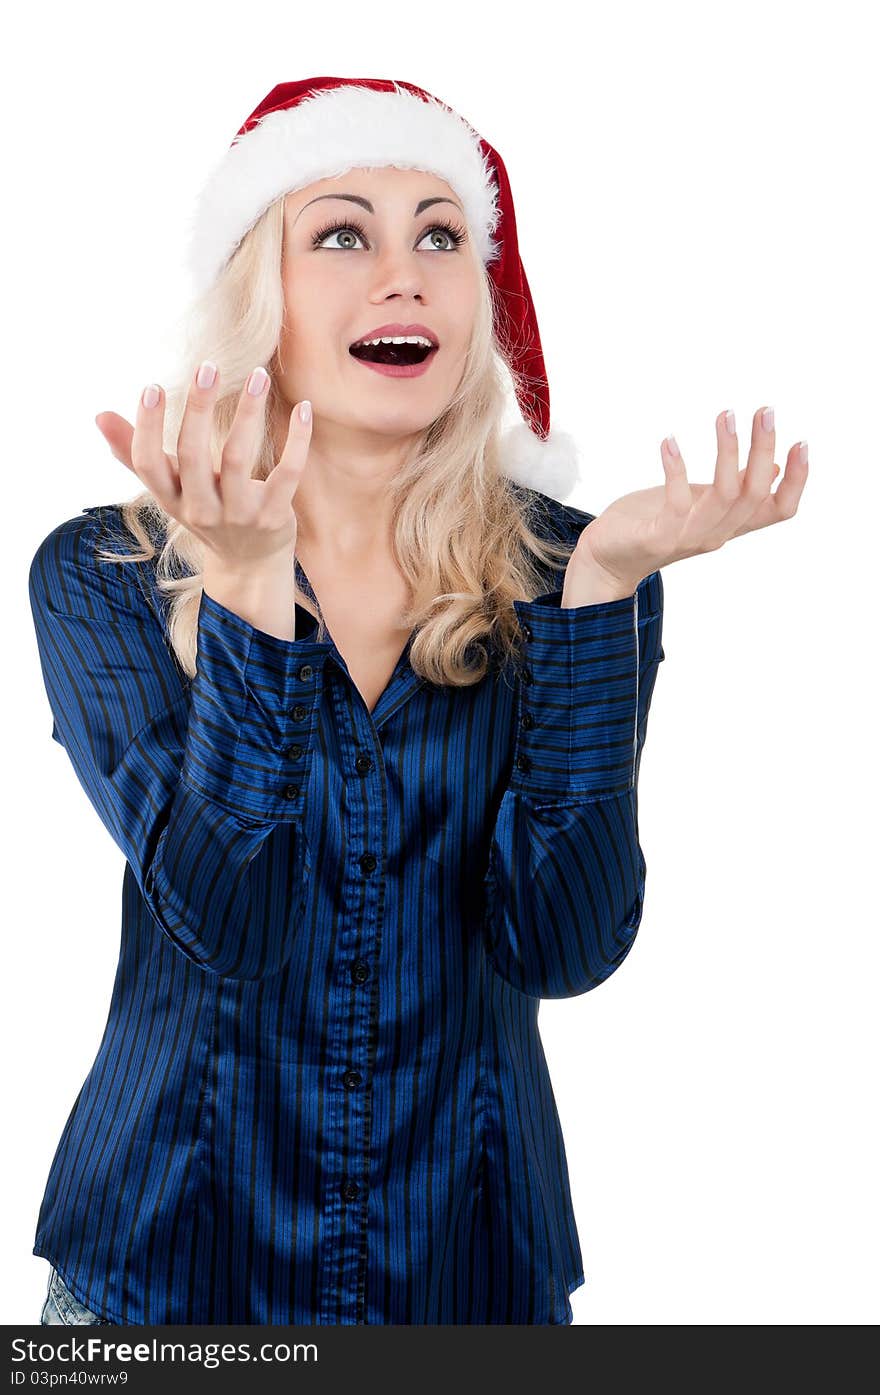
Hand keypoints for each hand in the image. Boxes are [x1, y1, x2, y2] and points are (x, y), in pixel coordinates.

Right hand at [94, 363, 312, 570]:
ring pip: (238, 456)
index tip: (151, 388)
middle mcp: (201, 509)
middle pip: (192, 455)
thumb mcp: (169, 490)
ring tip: (257, 375)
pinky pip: (287, 473)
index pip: (148, 464)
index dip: (146, 428)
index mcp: (172, 498)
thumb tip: (100, 416)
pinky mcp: (274, 515)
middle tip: (207, 367)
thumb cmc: (205, 513)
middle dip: (197, 408)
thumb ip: (134, 454)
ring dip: (248, 412)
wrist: (250, 565)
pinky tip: (303, 410)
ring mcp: (239, 514)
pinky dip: (297, 440)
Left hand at [567, 404, 808, 595]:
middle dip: (762, 449)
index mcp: (730, 524)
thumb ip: (734, 491)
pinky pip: (677, 502)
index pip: (779, 510)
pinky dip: (676, 468)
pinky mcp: (660, 536)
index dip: (796, 481)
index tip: (801, 443)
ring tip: (725, 416)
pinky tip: (670, 440)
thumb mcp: (700, 504)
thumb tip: (771, 469)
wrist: (607, 560)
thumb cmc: (654, 524)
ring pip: (724, 495)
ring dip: (727, 451)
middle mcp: (717, 533)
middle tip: (764, 411)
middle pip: (754, 493)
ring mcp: (689, 537)